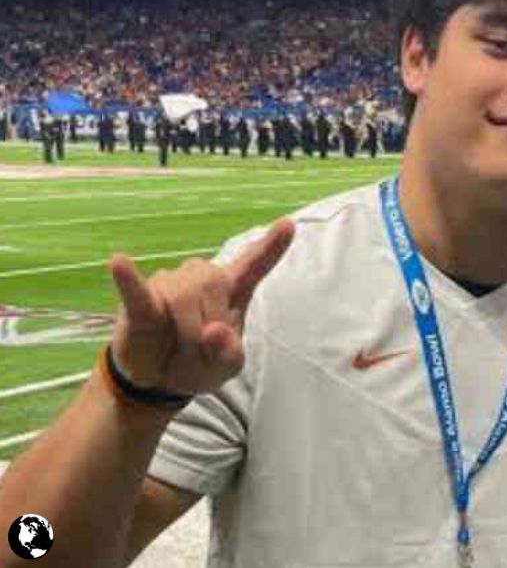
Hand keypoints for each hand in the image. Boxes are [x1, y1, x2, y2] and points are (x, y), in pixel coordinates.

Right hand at [107, 218, 294, 394]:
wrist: (157, 380)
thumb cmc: (197, 363)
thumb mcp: (225, 367)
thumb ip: (228, 352)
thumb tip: (214, 331)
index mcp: (231, 290)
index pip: (254, 264)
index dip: (272, 246)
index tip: (289, 225)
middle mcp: (201, 278)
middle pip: (213, 295)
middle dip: (206, 334)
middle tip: (195, 352)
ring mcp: (169, 285)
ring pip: (183, 303)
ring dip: (182, 338)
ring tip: (176, 350)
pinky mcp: (140, 301)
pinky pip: (135, 290)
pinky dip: (128, 279)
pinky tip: (119, 263)